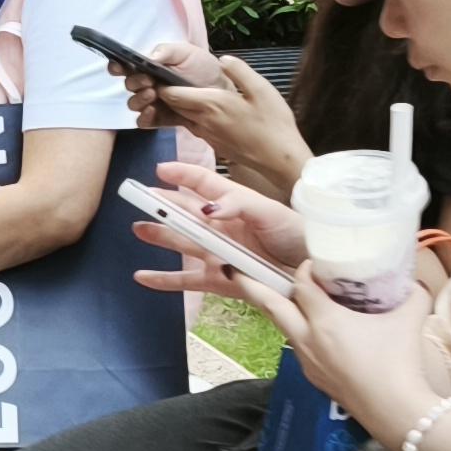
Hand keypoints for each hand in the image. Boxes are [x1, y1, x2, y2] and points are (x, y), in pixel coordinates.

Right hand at [125, 159, 304, 298]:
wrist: (313, 272)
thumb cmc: (296, 234)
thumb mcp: (271, 212)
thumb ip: (238, 205)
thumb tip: (207, 209)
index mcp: (234, 203)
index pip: (203, 183)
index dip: (182, 174)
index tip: (160, 170)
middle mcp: (222, 227)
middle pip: (185, 212)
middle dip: (162, 204)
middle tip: (137, 197)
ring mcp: (219, 253)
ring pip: (182, 243)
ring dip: (159, 236)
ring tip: (138, 229)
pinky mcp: (220, 280)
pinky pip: (187, 280)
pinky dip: (164, 280)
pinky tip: (143, 277)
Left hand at [134, 55, 311, 192]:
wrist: (279, 158)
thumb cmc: (273, 123)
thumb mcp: (261, 89)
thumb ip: (239, 71)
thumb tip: (222, 59)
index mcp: (211, 104)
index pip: (171, 94)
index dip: (160, 82)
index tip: (159, 71)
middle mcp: (202, 121)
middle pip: (172, 105)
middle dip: (163, 92)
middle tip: (164, 77)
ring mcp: (206, 135)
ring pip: (181, 116)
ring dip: (175, 104)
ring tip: (180, 88)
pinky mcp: (212, 143)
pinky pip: (192, 126)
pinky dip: (188, 115)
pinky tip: (200, 107)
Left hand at [259, 258, 439, 438]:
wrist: (395, 411)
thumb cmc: (400, 362)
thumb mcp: (410, 317)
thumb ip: (411, 293)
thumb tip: (413, 281)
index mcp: (325, 320)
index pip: (302, 284)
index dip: (305, 269)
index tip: (313, 262)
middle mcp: (308, 339)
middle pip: (271, 306)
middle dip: (251, 285)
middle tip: (235, 269)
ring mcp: (307, 361)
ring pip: (284, 329)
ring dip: (279, 311)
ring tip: (277, 298)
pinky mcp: (314, 378)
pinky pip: (299, 348)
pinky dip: (299, 334)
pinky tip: (313, 332)